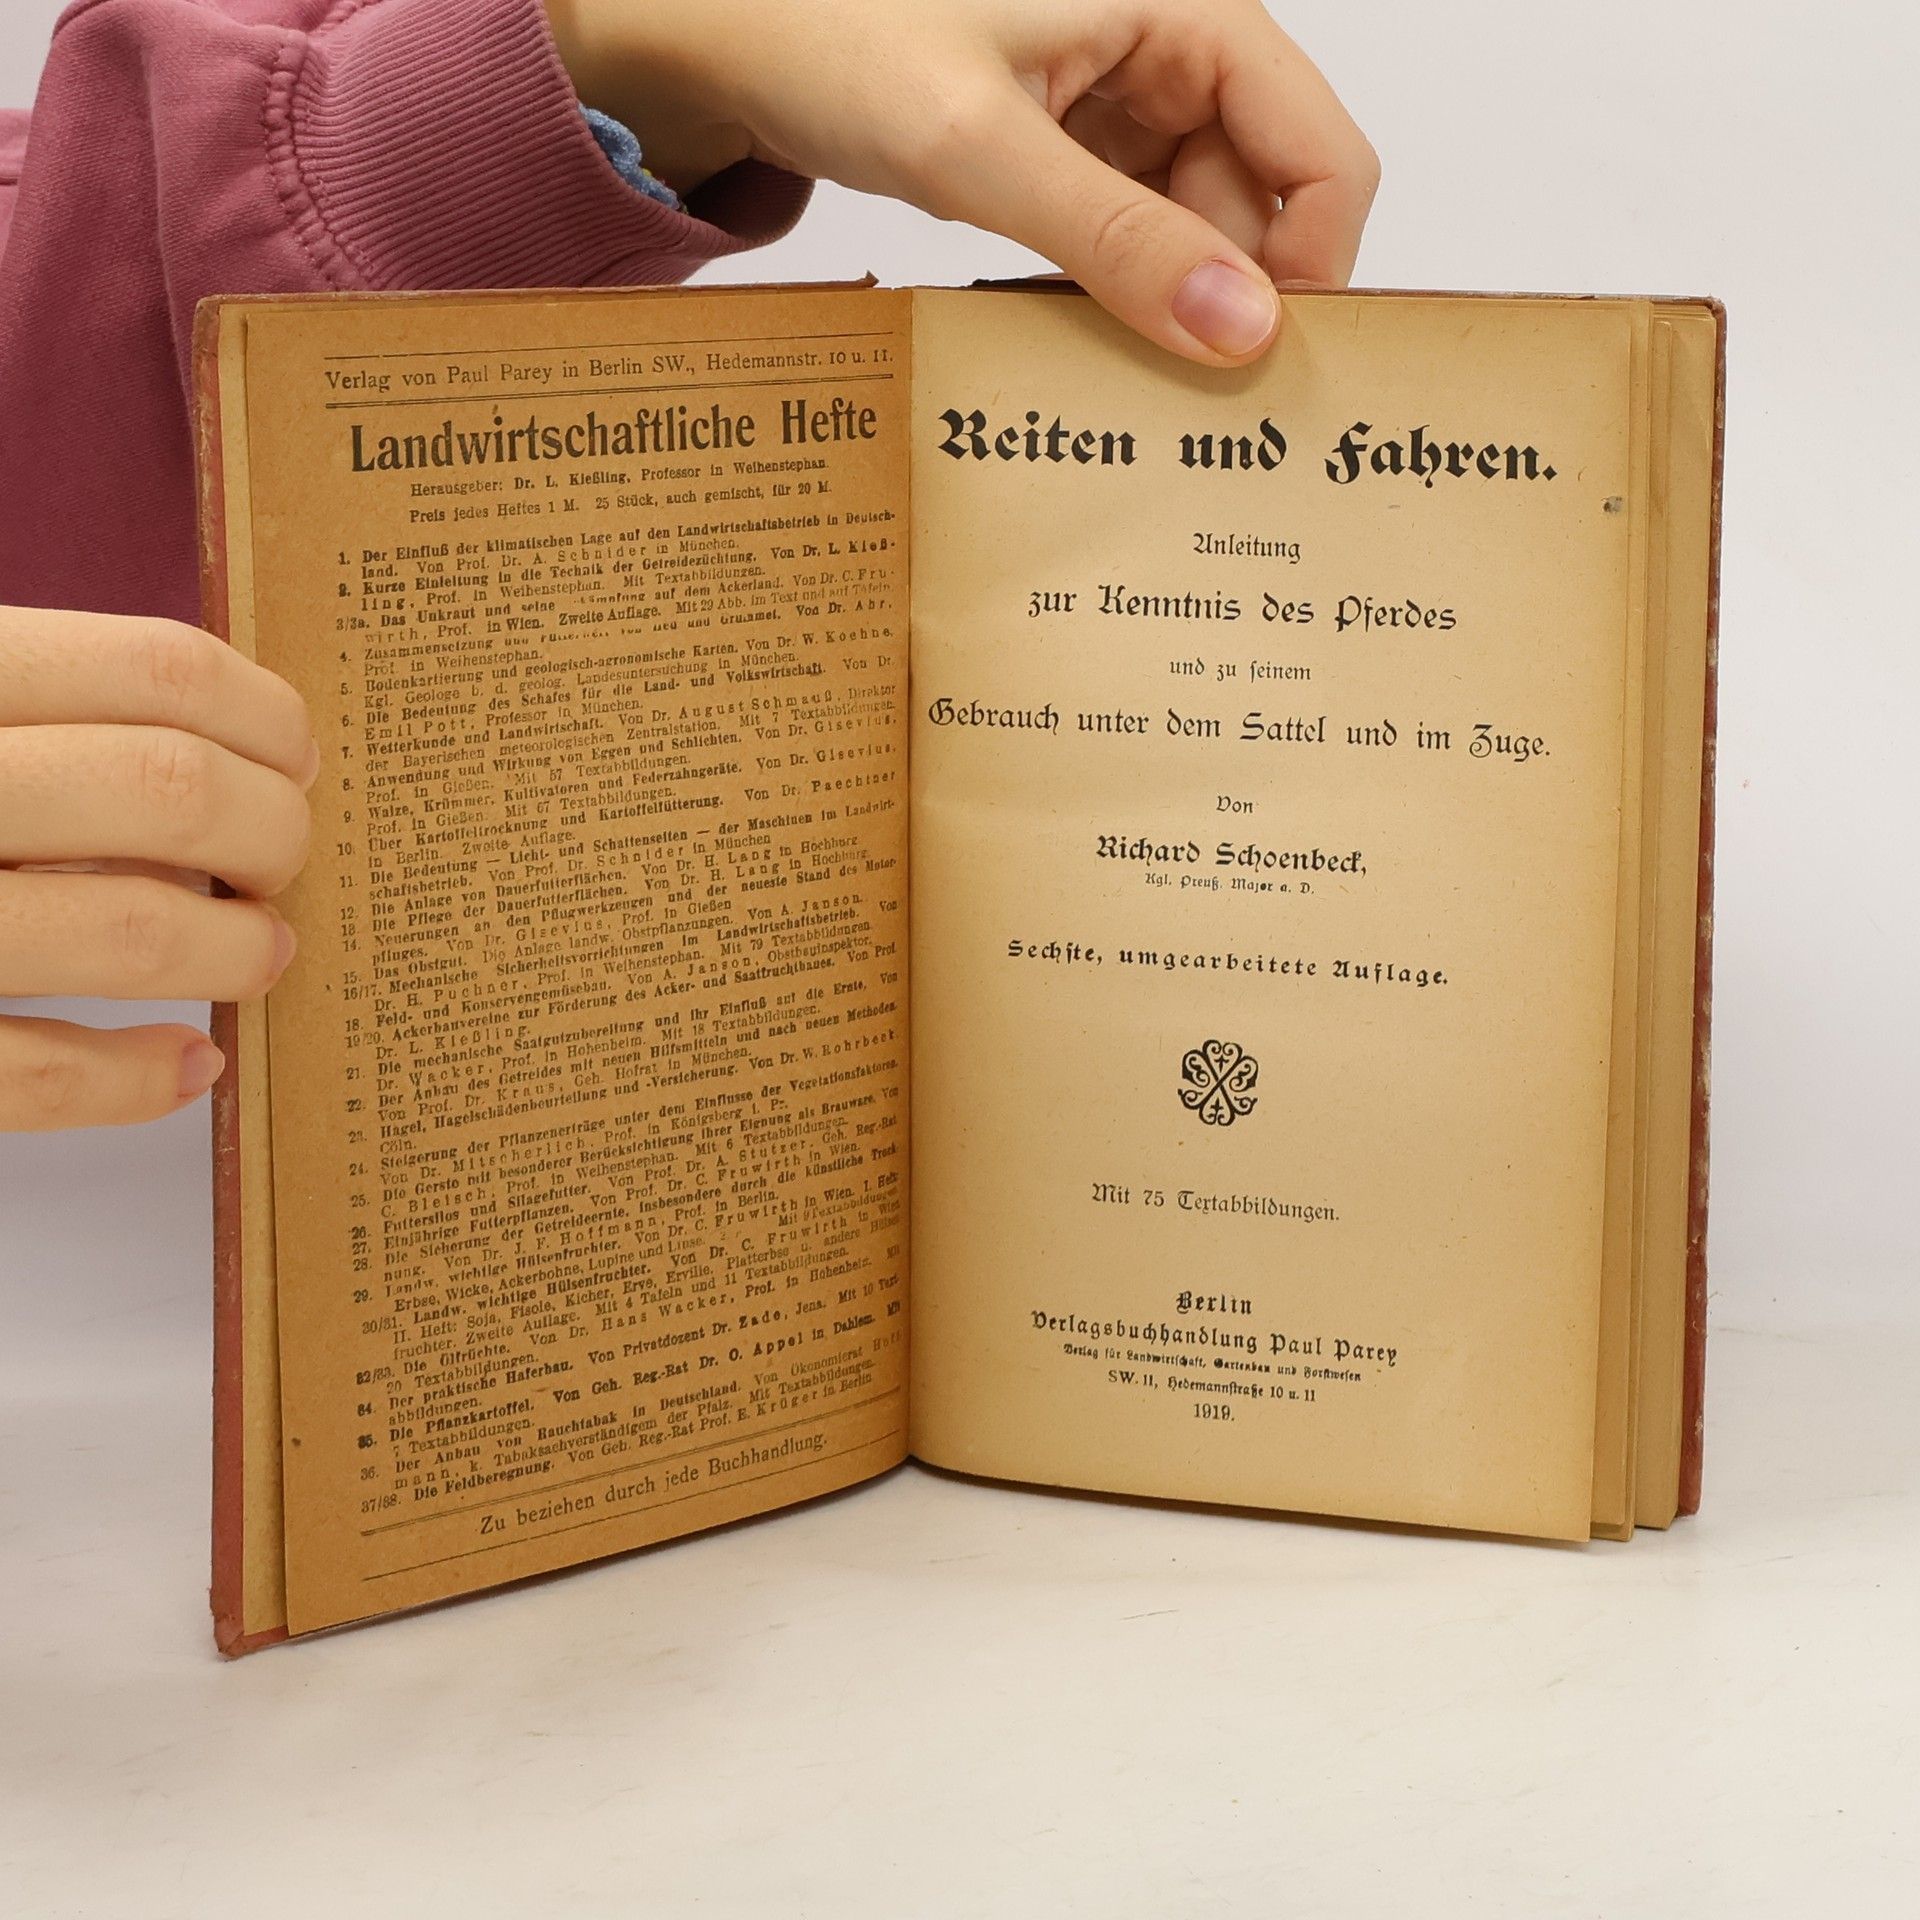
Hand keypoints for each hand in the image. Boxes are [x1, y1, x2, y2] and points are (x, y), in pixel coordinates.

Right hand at [0, 609, 313, 1130]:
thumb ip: (32, 705)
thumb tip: (230, 747)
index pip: (159, 672)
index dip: (267, 717)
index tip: (297, 755)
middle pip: (170, 792)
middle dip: (270, 832)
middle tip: (284, 857)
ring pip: (127, 929)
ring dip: (232, 948)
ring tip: (261, 949)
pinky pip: (36, 1074)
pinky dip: (140, 1080)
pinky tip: (190, 1060)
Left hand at [545, 0, 1378, 364]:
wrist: (728, 32)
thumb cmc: (832, 34)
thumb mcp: (982, 148)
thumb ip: (1115, 242)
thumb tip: (1238, 331)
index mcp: (1184, 9)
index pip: (1321, 149)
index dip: (1313, 263)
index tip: (1263, 367)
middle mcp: (1169, 50)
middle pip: (1261, 202)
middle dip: (1225, 297)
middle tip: (1175, 398)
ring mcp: (1119, 105)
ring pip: (1195, 229)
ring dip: (1162, 303)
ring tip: (1109, 365)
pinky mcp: (1070, 149)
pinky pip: (1129, 234)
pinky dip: (1111, 290)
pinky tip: (1074, 332)